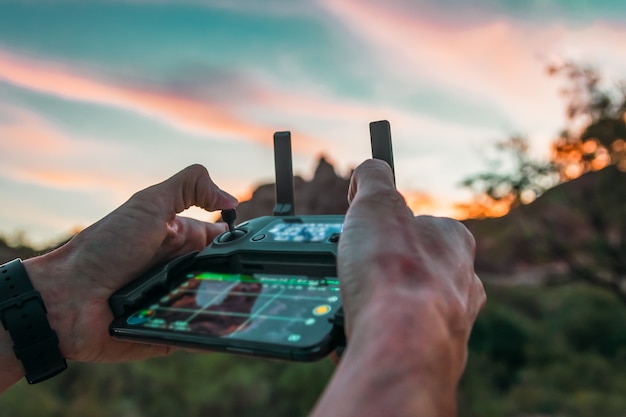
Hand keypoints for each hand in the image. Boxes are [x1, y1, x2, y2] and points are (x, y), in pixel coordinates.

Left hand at [24, 164, 237, 362]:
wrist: (66, 298)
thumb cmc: (105, 248)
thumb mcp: (148, 205)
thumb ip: (190, 188)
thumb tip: (232, 198)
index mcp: (179, 240)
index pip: (222, 239)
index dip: (240, 240)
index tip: (259, 244)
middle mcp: (180, 269)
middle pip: (224, 273)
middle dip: (240, 275)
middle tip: (255, 279)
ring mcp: (175, 302)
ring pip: (217, 305)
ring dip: (229, 305)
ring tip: (245, 305)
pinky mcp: (170, 332)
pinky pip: (200, 334)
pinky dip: (213, 332)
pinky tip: (228, 330)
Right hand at [313, 159, 484, 416]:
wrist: (401, 343)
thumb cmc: (394, 272)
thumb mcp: (376, 203)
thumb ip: (373, 178)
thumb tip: (370, 169)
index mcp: (454, 242)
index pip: (419, 223)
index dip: (384, 225)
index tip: (362, 231)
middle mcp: (463, 283)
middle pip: (416, 267)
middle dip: (385, 268)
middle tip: (355, 270)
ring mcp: (452, 323)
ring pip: (411, 306)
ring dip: (383, 303)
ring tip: (353, 303)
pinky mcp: (434, 357)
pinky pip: (400, 340)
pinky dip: (379, 334)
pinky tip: (358, 332)